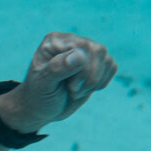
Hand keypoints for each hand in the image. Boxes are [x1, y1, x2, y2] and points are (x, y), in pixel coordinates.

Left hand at [0, 32, 116, 132]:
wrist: (42, 109)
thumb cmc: (38, 96)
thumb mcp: (43, 84)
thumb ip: (58, 68)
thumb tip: (79, 55)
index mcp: (55, 41)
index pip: (82, 47)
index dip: (82, 70)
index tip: (70, 87)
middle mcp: (71, 42)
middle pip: (98, 51)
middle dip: (90, 77)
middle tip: (73, 90)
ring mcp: (85, 51)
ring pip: (107, 59)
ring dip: (95, 82)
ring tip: (76, 91)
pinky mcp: (96, 63)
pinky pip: (112, 67)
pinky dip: (101, 82)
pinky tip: (85, 89)